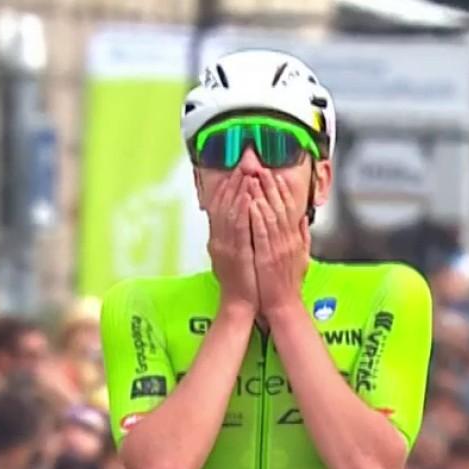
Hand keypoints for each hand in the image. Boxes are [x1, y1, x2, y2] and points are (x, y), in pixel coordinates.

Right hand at [205, 174, 259, 314]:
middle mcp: (220, 240)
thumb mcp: (239, 255)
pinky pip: (238, 228)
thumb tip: (249, 220)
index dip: (229, 187)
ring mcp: (226, 246)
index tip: (237, 171)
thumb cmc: (245, 282)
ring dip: (238, 191)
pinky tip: (247, 197)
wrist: (240, 305)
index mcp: (221, 239)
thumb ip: (242, 237)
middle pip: (224, 204)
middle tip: (242, 163)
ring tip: (246, 172)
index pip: (221, 207)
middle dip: (234, 182)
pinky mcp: (236, 253)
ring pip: (230, 212)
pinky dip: (242, 211)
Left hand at [250, 171, 310, 319]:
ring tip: (254, 178)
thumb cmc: (287, 284)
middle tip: (261, 168)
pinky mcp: (268, 256)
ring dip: (262, 195)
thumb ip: (300, 236)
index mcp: (293, 238)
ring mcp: (278, 247)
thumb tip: (300, 219)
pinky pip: (262, 232)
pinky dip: (257, 216)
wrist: (282, 305)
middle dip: (270, 185)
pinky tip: (252, 202)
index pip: (289, 208)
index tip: (274, 174)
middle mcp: (288, 239)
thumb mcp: (300, 256)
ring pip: (270, 214)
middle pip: (280, 206)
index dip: (281, 189)